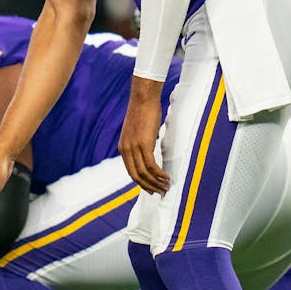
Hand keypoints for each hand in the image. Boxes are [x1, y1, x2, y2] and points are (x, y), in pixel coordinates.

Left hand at [119, 77, 169, 194]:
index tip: (151, 188)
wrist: (143, 97)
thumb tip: (148, 152)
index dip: (141, 183)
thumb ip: (139, 143)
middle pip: (136, 176)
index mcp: (123, 147)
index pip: (131, 171)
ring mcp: (134, 147)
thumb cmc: (143, 111)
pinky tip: (167, 176)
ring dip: (156, 182)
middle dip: (149, 186)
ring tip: (167, 186)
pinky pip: (151, 165)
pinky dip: (159, 174)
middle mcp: (126, 149)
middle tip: (161, 192)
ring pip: (144, 173)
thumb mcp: (137, 131)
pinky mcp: (144, 144)